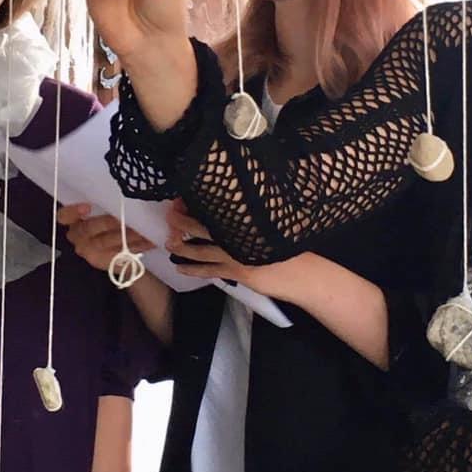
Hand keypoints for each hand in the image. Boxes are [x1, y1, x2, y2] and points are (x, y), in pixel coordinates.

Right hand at [58, 203, 154, 272]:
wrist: (115, 251)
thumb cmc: (107, 222)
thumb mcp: (102, 210)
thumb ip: (104, 201)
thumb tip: (123, 183)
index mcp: (74, 221)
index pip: (64, 216)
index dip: (73, 212)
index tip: (87, 206)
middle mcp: (78, 237)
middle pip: (88, 229)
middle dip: (108, 222)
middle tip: (125, 218)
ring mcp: (90, 252)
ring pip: (106, 242)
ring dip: (127, 234)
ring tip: (143, 228)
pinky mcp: (104, 262)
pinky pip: (120, 254)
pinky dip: (137, 246)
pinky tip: (149, 240)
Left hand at [166, 200, 305, 301]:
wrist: (304, 273)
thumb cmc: (289, 248)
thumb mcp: (269, 227)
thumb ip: (248, 220)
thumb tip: (228, 211)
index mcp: (245, 221)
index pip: (214, 208)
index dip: (195, 204)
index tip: (182, 198)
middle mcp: (238, 235)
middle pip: (202, 226)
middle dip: (182, 221)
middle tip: (169, 214)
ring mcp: (236, 254)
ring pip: (201, 250)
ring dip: (182, 246)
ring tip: (167, 242)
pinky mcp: (237, 272)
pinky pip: (209, 271)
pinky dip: (192, 269)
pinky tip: (180, 267)